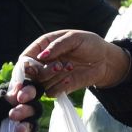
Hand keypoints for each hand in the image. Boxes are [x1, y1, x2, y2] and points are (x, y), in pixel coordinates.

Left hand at [5, 81, 41, 131]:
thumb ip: (3, 100)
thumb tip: (20, 84)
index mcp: (9, 98)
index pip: (27, 91)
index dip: (29, 92)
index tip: (21, 98)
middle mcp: (18, 111)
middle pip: (33, 107)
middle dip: (26, 111)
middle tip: (12, 116)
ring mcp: (21, 127)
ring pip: (34, 124)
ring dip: (28, 126)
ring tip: (18, 131)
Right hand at [12, 30, 130, 96]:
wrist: (105, 60)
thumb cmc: (90, 44)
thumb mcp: (74, 38)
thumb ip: (57, 46)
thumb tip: (41, 56)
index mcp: (43, 46)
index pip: (25, 57)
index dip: (25, 64)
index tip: (32, 67)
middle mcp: (44, 62)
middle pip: (31, 73)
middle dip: (42, 71)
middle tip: (59, 65)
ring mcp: (51, 76)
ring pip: (40, 84)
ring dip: (54, 77)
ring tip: (71, 67)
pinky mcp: (60, 87)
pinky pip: (51, 92)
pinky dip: (59, 87)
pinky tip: (70, 78)